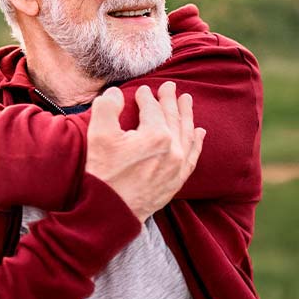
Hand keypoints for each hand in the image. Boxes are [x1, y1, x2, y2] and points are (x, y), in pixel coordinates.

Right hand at [85, 81, 205, 221]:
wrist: (111, 211)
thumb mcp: (99, 135)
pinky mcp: (177, 180)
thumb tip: (116, 93)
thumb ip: (107, 107)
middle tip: (170, 86)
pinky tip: (199, 133)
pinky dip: (196, 142)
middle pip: (173, 117)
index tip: (143, 90)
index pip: (153, 108)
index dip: (147, 97)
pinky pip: (193, 156)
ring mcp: (178, 165)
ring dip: (187, 115)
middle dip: (170, 100)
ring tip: (187, 101)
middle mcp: (173, 148)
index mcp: (156, 134)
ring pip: (186, 133)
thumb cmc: (104, 173)